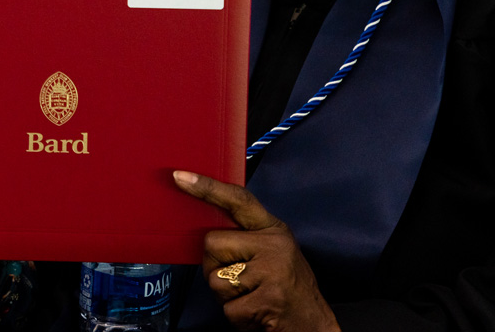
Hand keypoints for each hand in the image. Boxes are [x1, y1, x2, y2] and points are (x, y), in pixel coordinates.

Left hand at [173, 171, 339, 331]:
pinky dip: (237, 317)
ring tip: (252, 297)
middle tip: (240, 281)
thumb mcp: (273, 252)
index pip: (238, 200)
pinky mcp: (268, 299)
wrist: (313, 325)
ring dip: (227, 297)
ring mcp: (272, 270)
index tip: (180, 176)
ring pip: (215, 279)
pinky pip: (228, 308)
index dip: (207, 187)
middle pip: (212, 244)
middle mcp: (275, 244)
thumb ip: (247, 237)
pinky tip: (257, 313)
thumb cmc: (287, 289)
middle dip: (216, 267)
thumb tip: (207, 230)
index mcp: (274, 229)